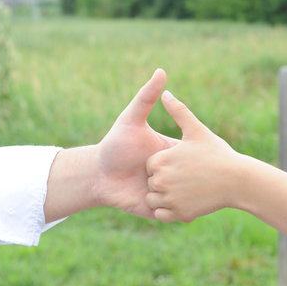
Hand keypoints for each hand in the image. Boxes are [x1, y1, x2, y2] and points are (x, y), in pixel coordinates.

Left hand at [94, 69, 178, 217]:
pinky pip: (169, 215)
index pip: (186, 157)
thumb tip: (161, 70)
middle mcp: (169, 174)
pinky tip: (154, 203)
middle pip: (184, 180)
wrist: (97, 175)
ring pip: (177, 199)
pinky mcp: (157, 211)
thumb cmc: (116, 145)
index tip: (189, 159)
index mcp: (169, 154)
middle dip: (179, 181)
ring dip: (169, 197)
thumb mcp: (133, 119)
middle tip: (171, 178)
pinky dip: (167, 212)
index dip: (187, 159)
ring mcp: (164, 194)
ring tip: (152, 188)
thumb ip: (147, 97)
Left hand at [145, 91, 243, 222]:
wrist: (238, 181)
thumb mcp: (196, 130)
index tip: (182, 163)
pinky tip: (184, 201)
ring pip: (154, 200)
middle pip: (152, 183)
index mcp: (161, 159)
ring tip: (185, 190)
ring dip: (164, 198)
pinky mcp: (177, 214)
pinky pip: (161, 215)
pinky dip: (169, 211)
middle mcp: (160, 180)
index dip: (166, 164)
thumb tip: (166, 92)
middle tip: (188, 177)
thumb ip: (178, 111)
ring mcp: (169, 199)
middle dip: (165, 181)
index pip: (151, 165)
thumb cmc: (217, 154)